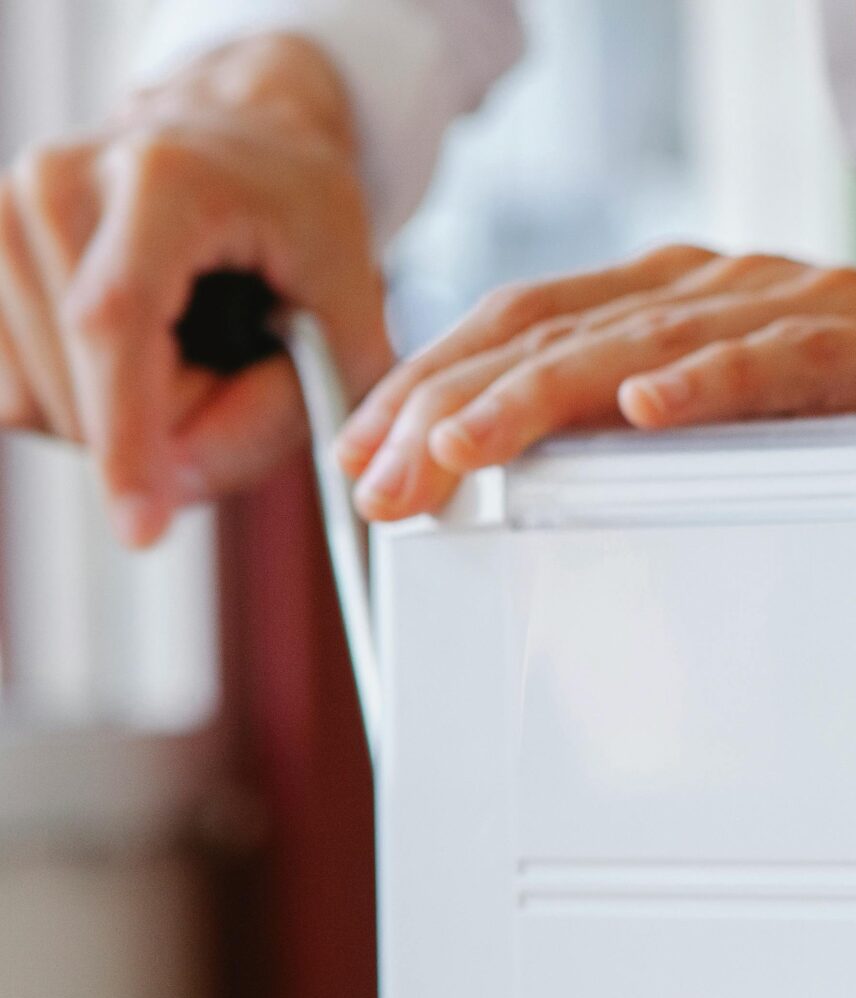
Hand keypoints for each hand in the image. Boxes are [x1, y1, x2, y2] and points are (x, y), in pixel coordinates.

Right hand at [0, 34, 389, 546]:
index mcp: (162, 180)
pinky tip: (140, 360)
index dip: (126, 436)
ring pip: (33, 394)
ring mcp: (3, 208)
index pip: (116, 323)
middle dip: (154, 434)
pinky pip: (9, 388)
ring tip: (191, 356)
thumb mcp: (348, 315)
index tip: (143, 528)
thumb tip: (177, 487)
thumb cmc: (303, 222)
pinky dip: (79, 405)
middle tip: (234, 391)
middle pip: (77, 372)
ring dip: (119, 420)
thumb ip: (288, 408)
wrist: (244, 137)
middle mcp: (62, 179)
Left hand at [336, 248, 855, 520]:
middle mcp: (714, 284)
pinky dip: (708, 383)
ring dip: (532, 399)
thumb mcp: (736, 399)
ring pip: (635, 342)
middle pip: (547, 328)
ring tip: (459, 451)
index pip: (519, 321)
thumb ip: (643, 420)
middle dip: (446, 404)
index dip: (427, 381)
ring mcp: (785, 305)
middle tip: (381, 481)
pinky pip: (775, 359)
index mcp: (673, 294)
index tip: (363, 459)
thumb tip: (523, 478)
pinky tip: (648, 410)